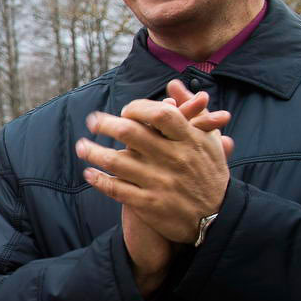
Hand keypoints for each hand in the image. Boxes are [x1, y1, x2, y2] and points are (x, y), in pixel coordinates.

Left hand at [77, 80, 231, 244]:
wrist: (219, 217)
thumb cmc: (209, 171)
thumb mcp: (208, 138)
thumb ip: (191, 109)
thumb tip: (173, 84)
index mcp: (189, 140)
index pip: (159, 114)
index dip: (137, 107)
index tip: (125, 109)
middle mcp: (174, 159)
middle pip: (131, 133)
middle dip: (105, 124)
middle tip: (93, 121)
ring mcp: (160, 182)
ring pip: (117, 161)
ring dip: (93, 151)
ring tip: (81, 146)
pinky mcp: (149, 204)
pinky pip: (117, 189)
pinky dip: (99, 179)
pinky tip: (89, 172)